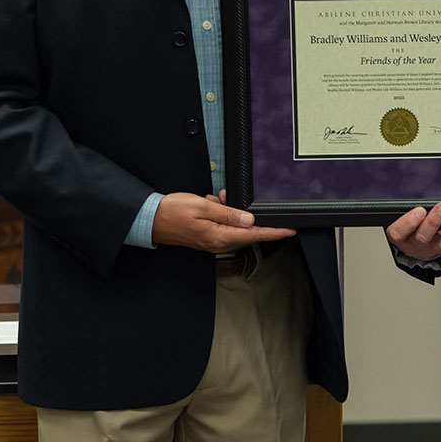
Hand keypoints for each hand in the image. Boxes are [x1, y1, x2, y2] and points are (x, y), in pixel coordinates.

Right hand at [153, 192, 294, 252]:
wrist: (150, 219)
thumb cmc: (173, 212)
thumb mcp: (203, 207)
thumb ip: (228, 214)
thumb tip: (249, 220)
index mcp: (219, 236)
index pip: (254, 235)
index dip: (274, 232)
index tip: (290, 230)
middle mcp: (218, 242)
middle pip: (246, 230)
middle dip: (245, 213)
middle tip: (231, 199)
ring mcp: (212, 241)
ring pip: (233, 224)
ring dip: (229, 209)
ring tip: (216, 199)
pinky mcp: (206, 236)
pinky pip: (221, 223)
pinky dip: (220, 211)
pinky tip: (211, 202)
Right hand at [386, 202, 440, 260]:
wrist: (411, 244)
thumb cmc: (405, 226)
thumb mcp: (398, 217)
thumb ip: (404, 207)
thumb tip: (415, 190)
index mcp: (399, 235)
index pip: (398, 231)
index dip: (408, 222)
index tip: (419, 210)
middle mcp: (414, 244)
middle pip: (422, 237)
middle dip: (434, 222)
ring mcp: (430, 248)